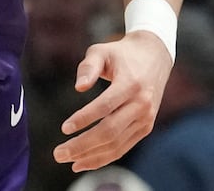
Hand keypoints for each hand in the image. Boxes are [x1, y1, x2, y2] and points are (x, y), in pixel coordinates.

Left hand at [53, 32, 171, 172]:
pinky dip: (103, 158)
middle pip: (110, 132)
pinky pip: (123, 148)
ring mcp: (145, 119)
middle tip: (58, 153)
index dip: (84, 119)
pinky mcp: (145, 128)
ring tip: (66, 159)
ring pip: (116, 145)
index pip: (106, 107)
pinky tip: (83, 162)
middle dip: (82, 145)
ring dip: (90, 156)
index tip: (64, 128)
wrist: (154, 57)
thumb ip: (88, 66)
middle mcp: (141, 105)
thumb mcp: (102, 51)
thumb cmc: (122, 54)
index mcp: (131, 84)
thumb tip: (79, 88)